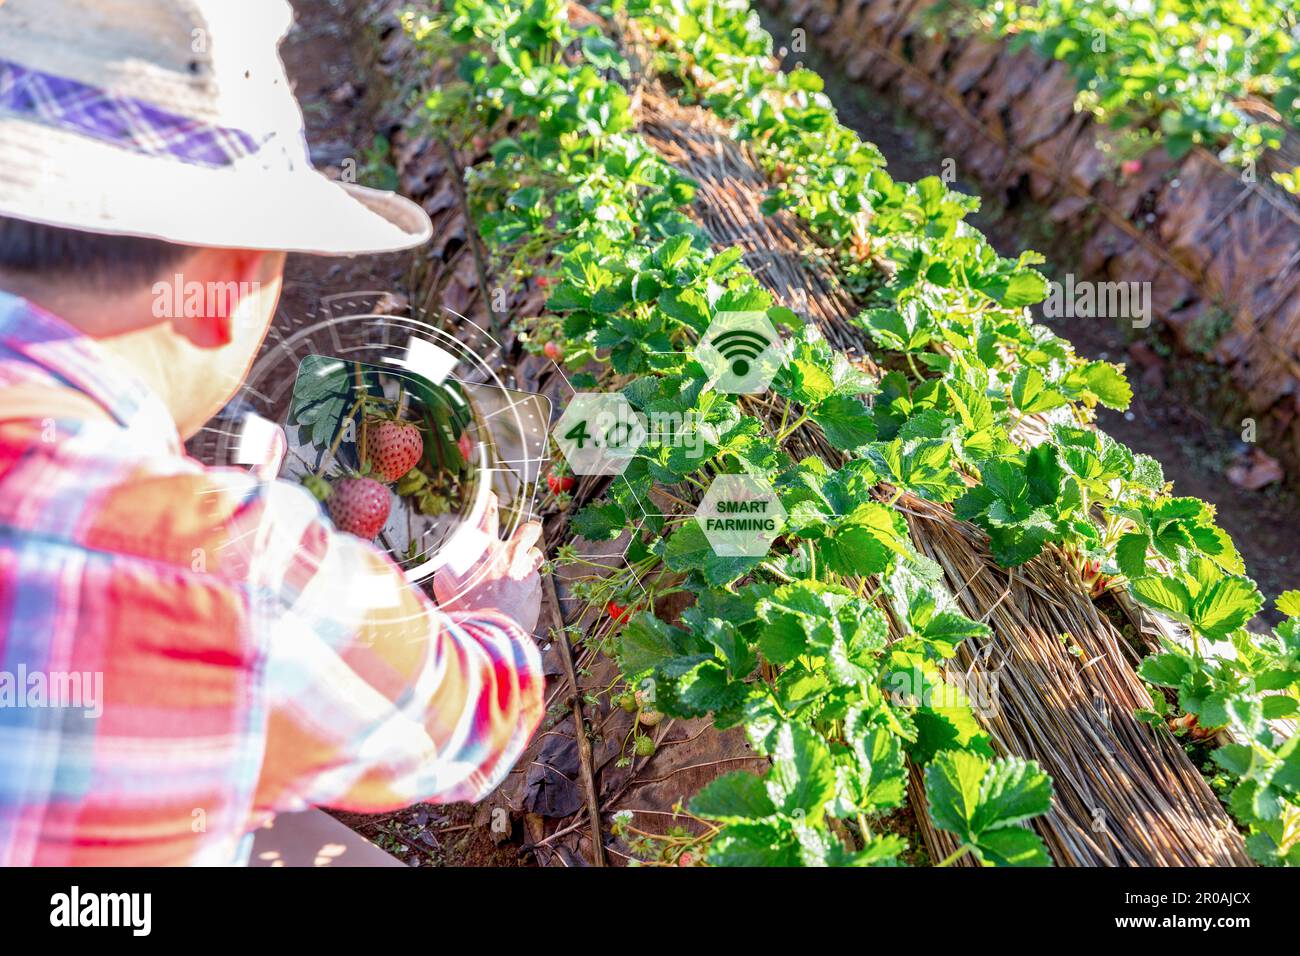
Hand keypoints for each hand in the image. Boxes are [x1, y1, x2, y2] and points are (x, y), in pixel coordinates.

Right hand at [433, 492, 543, 634]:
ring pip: (536, 555)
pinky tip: (516, 597)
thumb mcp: (447, 580)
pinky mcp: (536, 590)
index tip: (490, 496)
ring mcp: (527, 572)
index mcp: (485, 548)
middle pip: (529, 530)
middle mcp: (510, 555)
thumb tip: (453, 556)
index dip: (489, 503)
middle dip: (529, 529)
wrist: (489, 631)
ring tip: (521, 569)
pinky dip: (527, 586)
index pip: (486, 516)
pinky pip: (535, 581)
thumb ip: (453, 562)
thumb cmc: (463, 607)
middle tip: (527, 532)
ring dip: (530, 559)